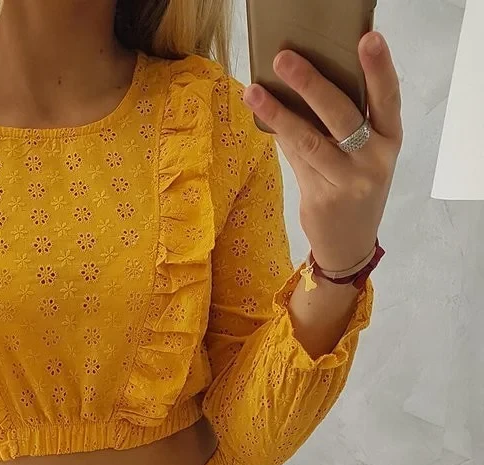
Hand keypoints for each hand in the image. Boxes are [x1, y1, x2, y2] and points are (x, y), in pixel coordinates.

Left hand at [243, 32, 401, 272]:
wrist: (350, 246)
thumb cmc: (356, 188)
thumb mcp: (365, 155)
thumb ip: (345, 123)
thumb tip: (307, 80)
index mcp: (390, 140)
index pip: (388, 98)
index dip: (380, 68)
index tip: (368, 38)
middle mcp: (374, 160)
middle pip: (342, 115)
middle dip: (311, 84)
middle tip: (284, 59)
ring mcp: (348, 182)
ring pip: (310, 140)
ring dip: (279, 113)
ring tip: (254, 91)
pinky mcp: (322, 198)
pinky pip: (296, 159)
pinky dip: (279, 135)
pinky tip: (261, 115)